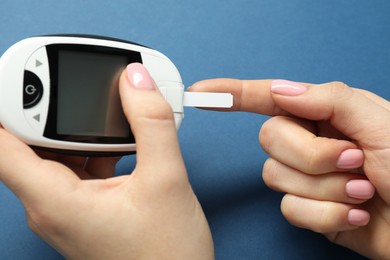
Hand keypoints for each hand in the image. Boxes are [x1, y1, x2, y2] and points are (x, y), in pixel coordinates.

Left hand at [0, 63, 213, 259]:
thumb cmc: (166, 255)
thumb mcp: (166, 180)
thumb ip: (152, 124)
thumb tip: (137, 80)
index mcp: (55, 200)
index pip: (2, 143)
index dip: (5, 102)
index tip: (24, 75)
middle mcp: (51, 205)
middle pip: (26, 143)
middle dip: (48, 107)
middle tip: (71, 80)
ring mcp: (67, 208)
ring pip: (54, 154)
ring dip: (75, 128)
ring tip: (102, 107)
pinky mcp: (84, 209)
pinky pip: (76, 168)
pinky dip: (92, 147)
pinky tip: (119, 140)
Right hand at [189, 78, 389, 258]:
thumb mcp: (381, 122)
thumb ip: (329, 99)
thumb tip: (281, 90)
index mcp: (324, 114)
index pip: (267, 98)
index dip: (232, 94)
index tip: (201, 93)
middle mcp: (309, 142)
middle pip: (270, 140)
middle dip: (311, 155)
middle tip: (353, 160)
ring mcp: (306, 177)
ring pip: (276, 177)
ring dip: (325, 187)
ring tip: (361, 188)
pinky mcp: (307, 209)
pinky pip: (290, 210)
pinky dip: (327, 215)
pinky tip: (355, 212)